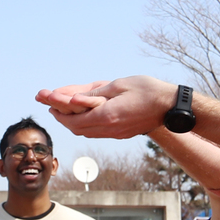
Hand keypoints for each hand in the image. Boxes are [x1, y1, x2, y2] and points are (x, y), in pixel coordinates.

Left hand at [36, 77, 176, 138]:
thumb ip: (95, 94)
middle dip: (63, 119)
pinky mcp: (122, 134)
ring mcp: (117, 133)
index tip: (49, 104)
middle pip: (78, 129)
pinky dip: (86, 125)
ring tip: (65, 113)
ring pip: (87, 133)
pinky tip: (84, 117)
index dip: (59, 113)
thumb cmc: (147, 90)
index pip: (74, 119)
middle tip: (53, 109)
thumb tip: (74, 100)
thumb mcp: (118, 85)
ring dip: (74, 124)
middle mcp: (110, 128)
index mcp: (107, 115)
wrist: (170, 106)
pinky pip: (98, 133)